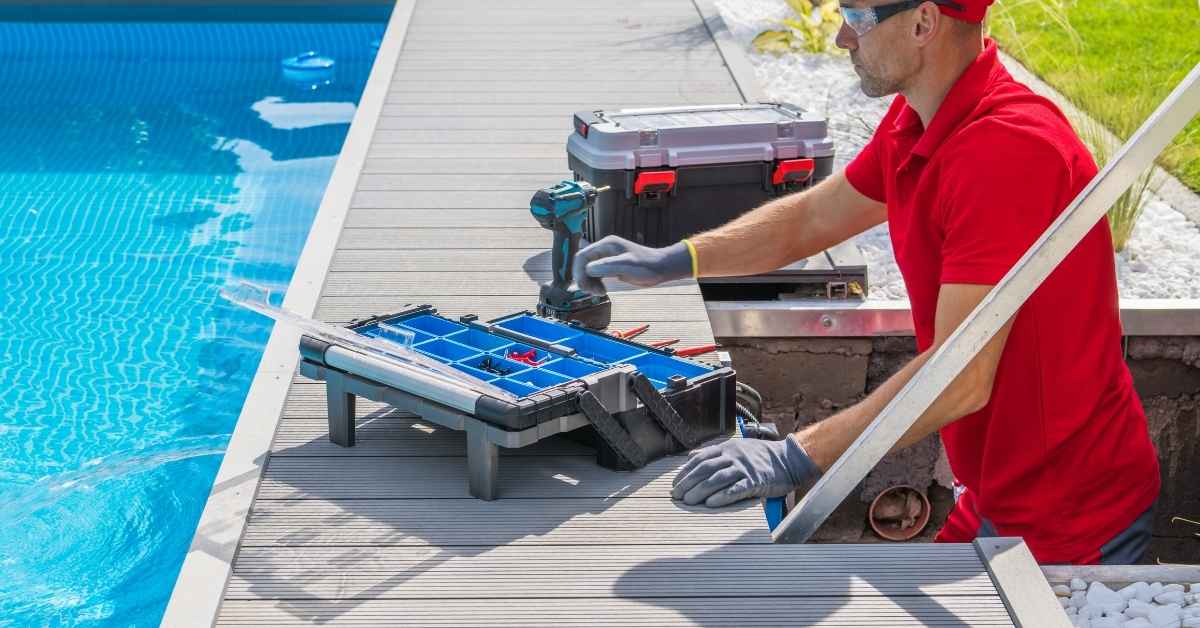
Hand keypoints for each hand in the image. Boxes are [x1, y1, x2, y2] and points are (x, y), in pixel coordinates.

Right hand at [572, 236, 692, 295]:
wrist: (661, 268)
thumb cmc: (647, 266)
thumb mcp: (627, 265)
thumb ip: (606, 266)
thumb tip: (588, 269)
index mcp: (606, 245)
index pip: (582, 256)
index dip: (578, 272)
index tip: (584, 287)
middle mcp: (604, 250)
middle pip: (583, 264)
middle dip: (584, 279)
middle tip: (593, 293)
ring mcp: (607, 258)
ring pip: (588, 271)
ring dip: (589, 283)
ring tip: (599, 293)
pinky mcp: (611, 267)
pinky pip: (595, 275)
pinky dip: (595, 284)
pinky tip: (602, 291)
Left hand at [670, 435, 820, 507]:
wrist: (788, 459)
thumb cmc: (761, 456)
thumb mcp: (736, 448)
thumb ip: (713, 452)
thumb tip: (691, 457)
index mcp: (726, 448)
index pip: (700, 458)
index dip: (685, 472)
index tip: (675, 483)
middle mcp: (733, 456)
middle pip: (705, 469)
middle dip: (689, 483)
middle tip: (677, 495)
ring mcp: (744, 468)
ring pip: (717, 479)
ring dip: (701, 491)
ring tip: (689, 501)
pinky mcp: (755, 481)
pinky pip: (736, 489)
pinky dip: (723, 496)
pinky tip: (711, 503)